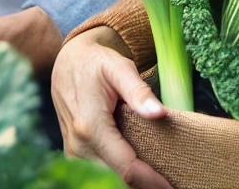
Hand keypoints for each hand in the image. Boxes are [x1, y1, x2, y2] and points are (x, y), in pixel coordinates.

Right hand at [52, 27, 172, 188]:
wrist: (66, 63)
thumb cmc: (95, 63)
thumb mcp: (118, 67)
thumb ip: (139, 91)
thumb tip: (160, 114)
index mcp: (91, 128)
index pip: (127, 169)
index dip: (152, 182)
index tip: (173, 186)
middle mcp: (79, 147)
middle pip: (118, 180)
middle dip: (145, 183)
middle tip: (172, 180)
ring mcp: (74, 153)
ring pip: (109, 180)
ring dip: (133, 180)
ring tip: (158, 176)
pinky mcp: (74, 155)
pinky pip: (100, 173)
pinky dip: (118, 175)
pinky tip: (138, 168)